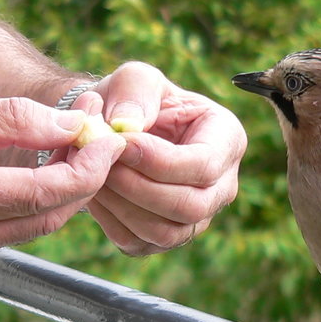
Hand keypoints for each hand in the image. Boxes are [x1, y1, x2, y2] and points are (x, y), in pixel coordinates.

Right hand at [0, 97, 125, 264]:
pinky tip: (46, 164)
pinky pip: (14, 229)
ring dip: (65, 188)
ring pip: (37, 225)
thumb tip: (75, 122)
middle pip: (49, 215)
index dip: (87, 165)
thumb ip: (12, 119)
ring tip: (77, 140)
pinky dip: (37, 200)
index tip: (109, 135)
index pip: (44, 193)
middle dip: (85, 176)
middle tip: (101, 132)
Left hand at [83, 63, 246, 254]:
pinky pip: (141, 243)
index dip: (160, 161)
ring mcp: (197, 217)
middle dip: (139, 188)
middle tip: (100, 164)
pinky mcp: (166, 237)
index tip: (120, 144)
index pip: (205, 165)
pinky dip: (111, 222)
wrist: (114, 130)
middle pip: (191, 206)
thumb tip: (129, 124)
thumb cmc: (132, 100)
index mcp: (227, 140)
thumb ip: (134, 90)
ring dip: (122, 207)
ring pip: (166, 232)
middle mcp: (221, 185)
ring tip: (94, 176)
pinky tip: (95, 194)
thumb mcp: (135, 78)